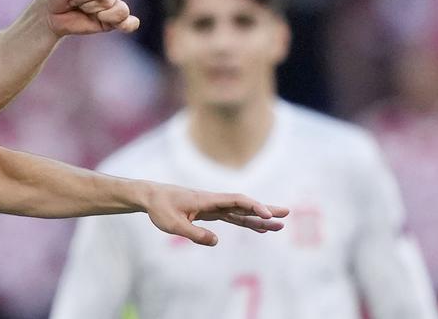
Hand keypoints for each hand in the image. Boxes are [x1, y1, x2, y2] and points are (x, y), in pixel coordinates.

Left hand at [44, 0, 139, 36]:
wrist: (52, 13)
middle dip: (87, 1)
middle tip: (77, 1)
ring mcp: (114, 4)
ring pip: (119, 10)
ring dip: (96, 12)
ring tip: (85, 10)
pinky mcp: (114, 21)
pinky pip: (131, 23)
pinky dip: (127, 25)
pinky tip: (118, 24)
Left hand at [140, 181, 288, 245]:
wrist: (150, 196)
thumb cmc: (160, 208)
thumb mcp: (174, 224)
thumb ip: (194, 233)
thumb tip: (216, 241)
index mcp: (207, 200)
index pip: (236, 201)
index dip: (254, 207)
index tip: (267, 216)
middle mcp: (214, 201)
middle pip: (244, 204)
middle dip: (265, 209)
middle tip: (287, 213)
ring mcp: (213, 206)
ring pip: (241, 211)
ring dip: (259, 218)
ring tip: (279, 225)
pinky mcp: (210, 212)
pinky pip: (232, 217)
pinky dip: (246, 222)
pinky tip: (258, 228)